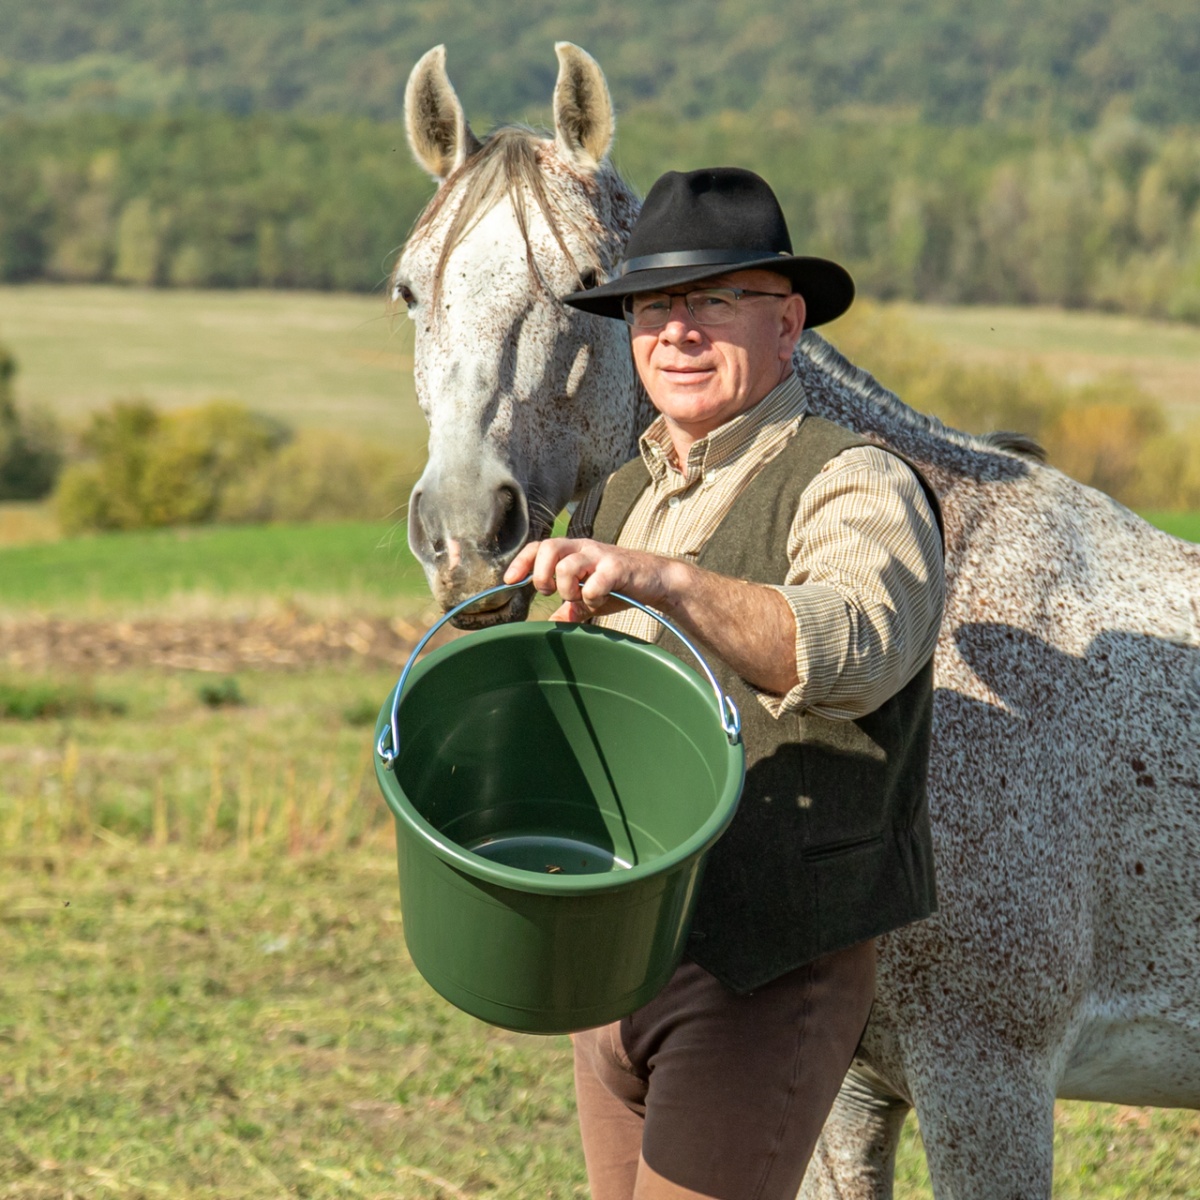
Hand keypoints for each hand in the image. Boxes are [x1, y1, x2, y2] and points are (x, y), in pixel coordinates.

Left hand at [504, 538, 677, 622]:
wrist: (657, 581)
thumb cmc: (620, 586)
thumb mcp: (591, 598)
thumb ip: (571, 607)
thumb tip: (552, 623)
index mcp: (573, 551)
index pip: (539, 546)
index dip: (521, 561)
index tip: (509, 581)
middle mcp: (584, 548)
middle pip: (548, 548)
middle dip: (541, 575)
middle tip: (550, 593)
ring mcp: (601, 556)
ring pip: (567, 565)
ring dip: (567, 589)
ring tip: (578, 600)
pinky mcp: (618, 568)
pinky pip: (594, 582)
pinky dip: (591, 597)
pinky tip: (599, 602)